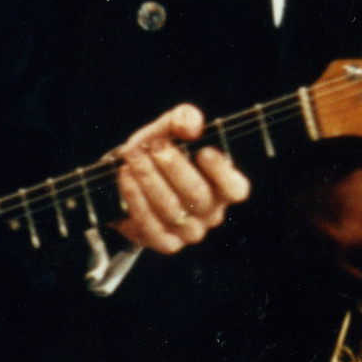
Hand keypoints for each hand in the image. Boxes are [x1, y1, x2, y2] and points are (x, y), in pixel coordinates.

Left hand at [111, 104, 249, 254]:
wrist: (127, 178)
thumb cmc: (158, 152)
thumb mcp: (171, 129)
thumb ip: (185, 118)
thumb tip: (192, 128)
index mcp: (224, 188)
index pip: (235, 188)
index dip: (222, 172)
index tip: (204, 151)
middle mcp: (211, 213)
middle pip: (198, 196)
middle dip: (174, 169)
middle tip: (156, 147)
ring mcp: (189, 232)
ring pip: (172, 210)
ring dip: (150, 180)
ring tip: (134, 157)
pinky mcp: (165, 243)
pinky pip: (151, 225)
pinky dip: (135, 199)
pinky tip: (126, 177)